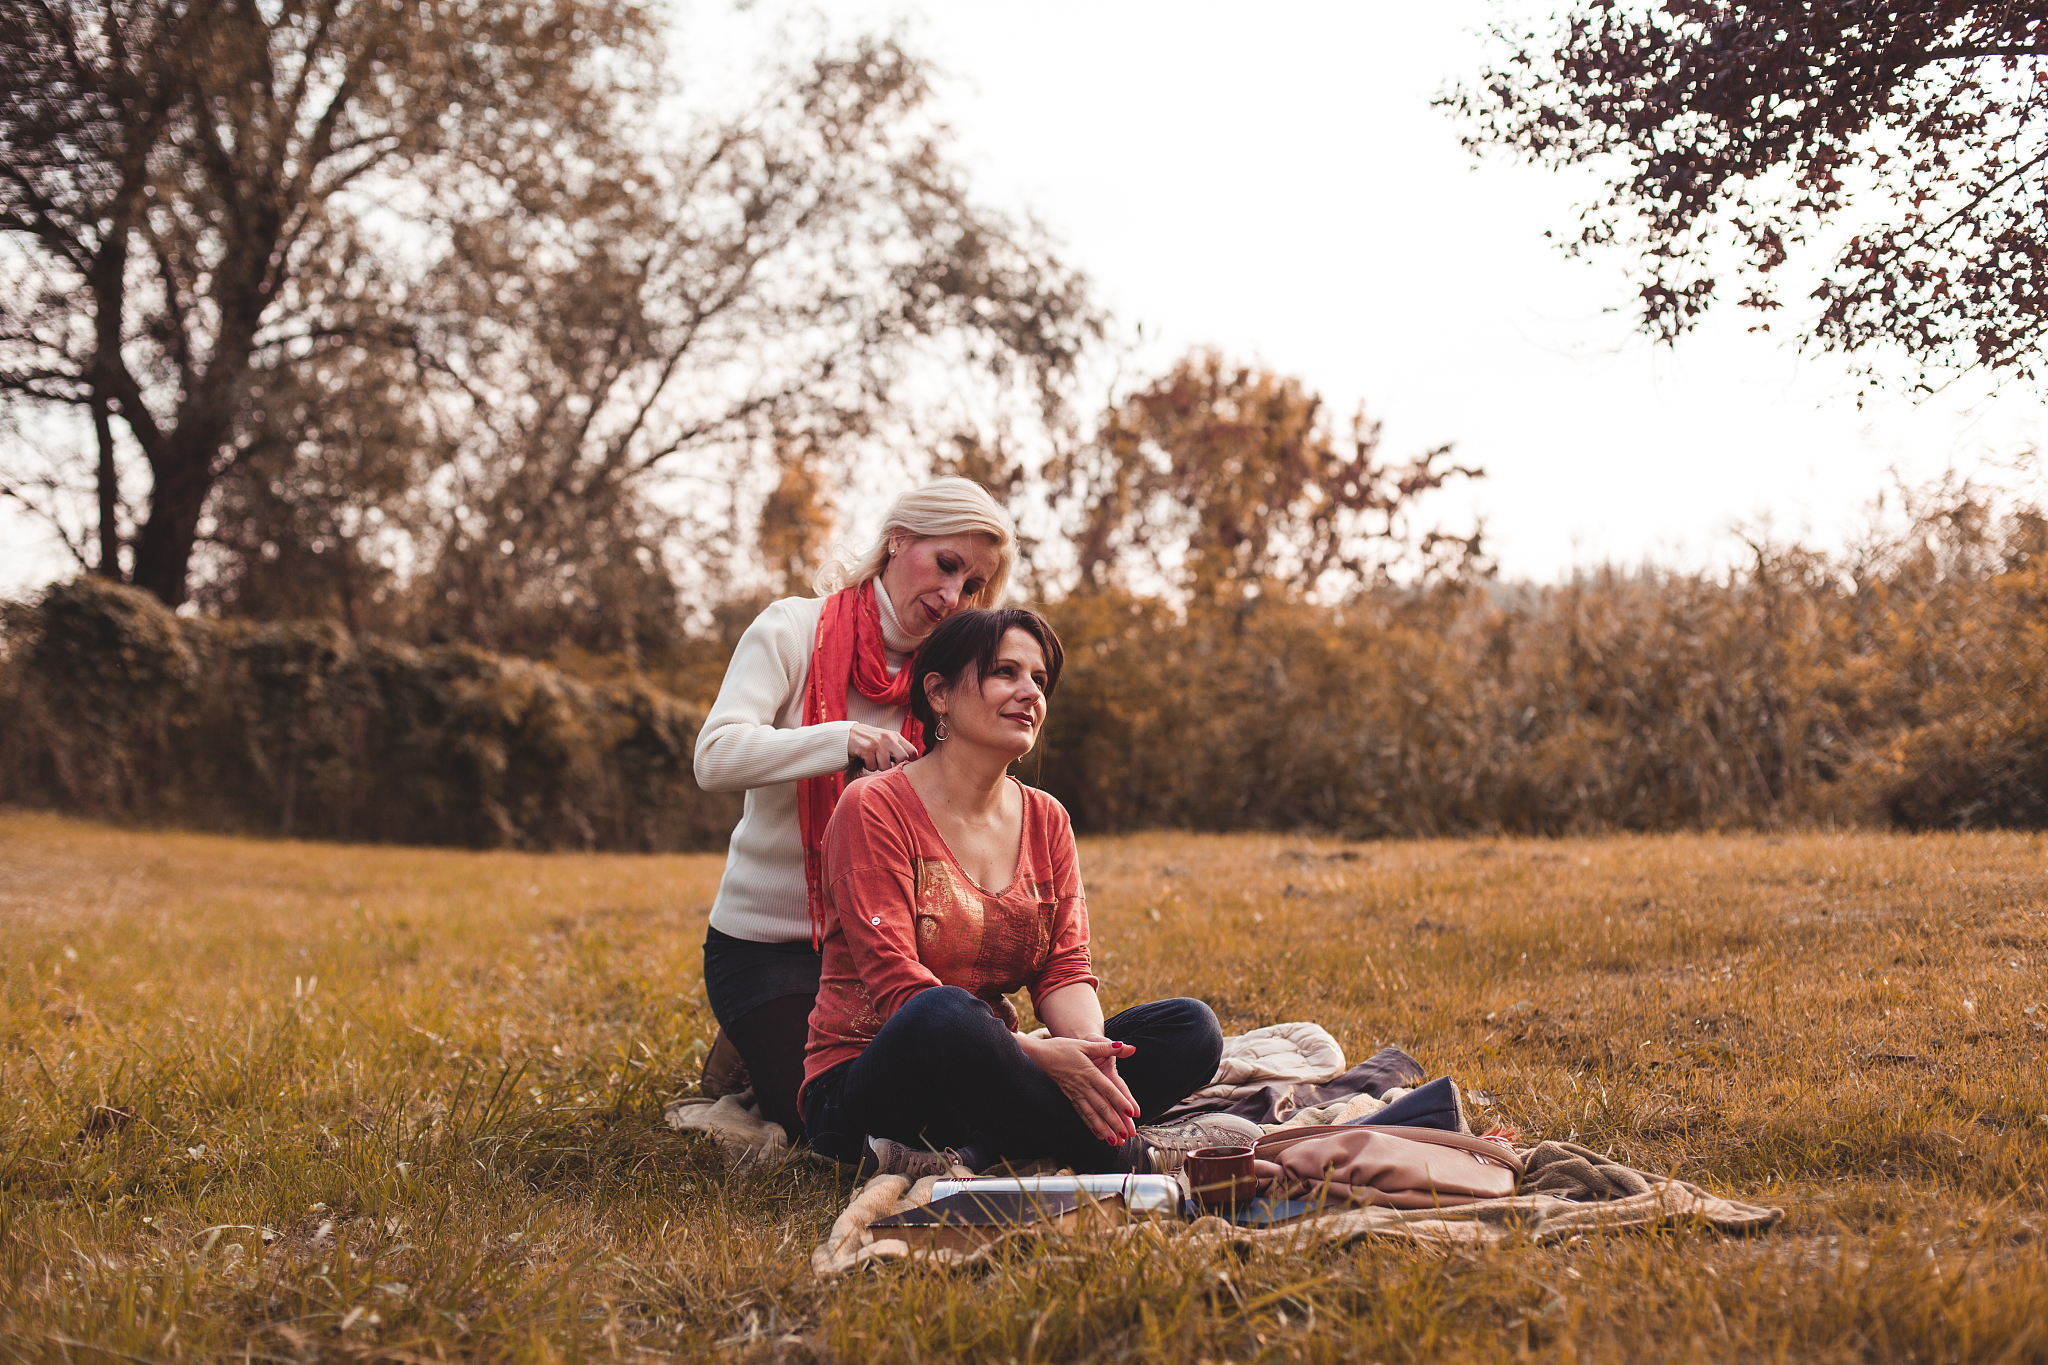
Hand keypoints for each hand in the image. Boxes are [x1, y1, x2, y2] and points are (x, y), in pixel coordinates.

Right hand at [847, 723, 916, 772]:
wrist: (849, 735)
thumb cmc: (871, 742)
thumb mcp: (886, 741)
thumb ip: (898, 749)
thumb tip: (910, 766)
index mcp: (895, 736)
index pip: (912, 751)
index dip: (910, 762)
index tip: (903, 766)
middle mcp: (888, 738)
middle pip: (903, 758)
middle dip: (895, 766)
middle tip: (887, 765)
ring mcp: (877, 743)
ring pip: (886, 766)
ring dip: (879, 767)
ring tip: (873, 759)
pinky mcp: (866, 748)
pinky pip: (872, 766)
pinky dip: (868, 766)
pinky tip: (865, 758)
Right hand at [1020, 1033, 1140, 1144]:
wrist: (1040, 1056)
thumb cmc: (1064, 1048)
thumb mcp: (1086, 1044)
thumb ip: (1107, 1047)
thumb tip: (1127, 1047)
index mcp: (1090, 1073)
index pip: (1108, 1089)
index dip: (1120, 1101)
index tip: (1131, 1113)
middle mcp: (1083, 1086)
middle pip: (1102, 1106)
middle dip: (1115, 1122)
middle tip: (1127, 1134)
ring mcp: (1076, 1094)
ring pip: (1092, 1114)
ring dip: (1104, 1128)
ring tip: (1115, 1141)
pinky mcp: (1070, 1098)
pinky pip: (1082, 1114)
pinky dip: (1091, 1126)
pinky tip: (1099, 1135)